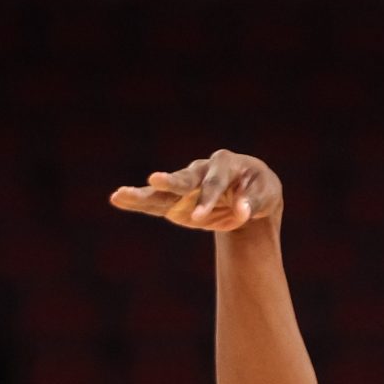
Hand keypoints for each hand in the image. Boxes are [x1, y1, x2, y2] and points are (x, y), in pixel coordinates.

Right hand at [109, 150, 280, 232]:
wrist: (249, 194)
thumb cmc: (259, 190)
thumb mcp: (265, 195)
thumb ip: (253, 202)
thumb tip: (243, 211)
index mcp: (225, 164)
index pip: (214, 183)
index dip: (207, 200)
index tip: (199, 219)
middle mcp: (201, 170)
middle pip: (184, 178)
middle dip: (171, 183)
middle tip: (154, 181)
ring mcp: (186, 185)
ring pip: (163, 191)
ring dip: (143, 193)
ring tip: (120, 194)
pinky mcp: (176, 201)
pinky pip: (155, 203)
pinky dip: (138, 202)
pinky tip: (117, 198)